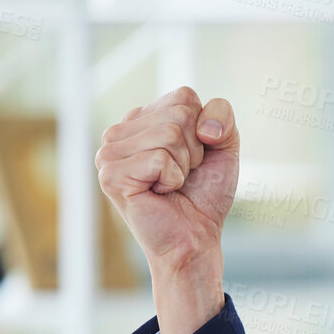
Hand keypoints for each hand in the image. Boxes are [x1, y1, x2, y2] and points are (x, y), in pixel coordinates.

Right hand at [95, 86, 236, 333]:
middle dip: (194, 149)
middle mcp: (120, 131)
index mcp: (142, 119)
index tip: (194, 158)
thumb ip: (221, 115)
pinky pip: (160, 158)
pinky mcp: (111, 175)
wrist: (196, 237)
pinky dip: (172, 179)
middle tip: (182, 176)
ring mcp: (110, 153)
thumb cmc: (204, 194)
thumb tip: (203, 126)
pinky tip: (159, 194)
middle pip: (178, 114)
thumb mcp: (223, 147)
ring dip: (183, 166)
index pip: (184, 96)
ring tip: (170, 185)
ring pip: (170, 133)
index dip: (203, 130)